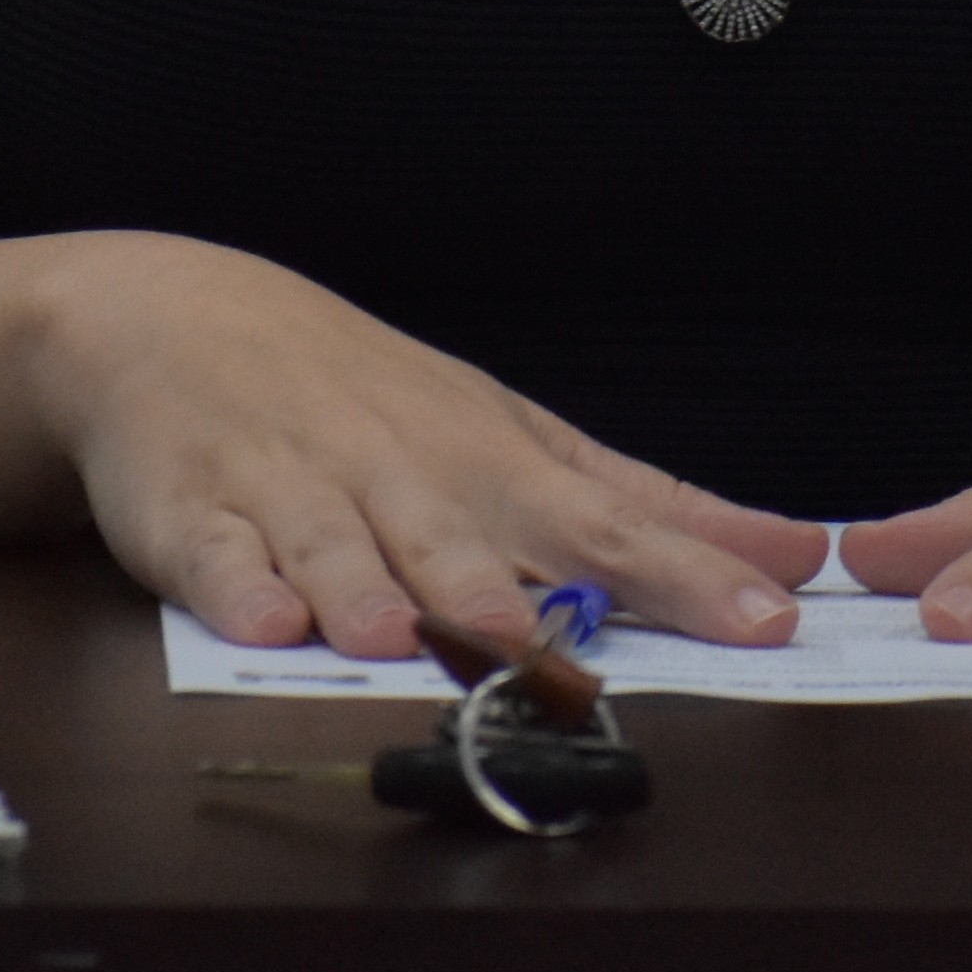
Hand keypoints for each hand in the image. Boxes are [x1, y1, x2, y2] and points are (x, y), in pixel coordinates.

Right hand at [16, 229, 819, 662]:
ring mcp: (294, 489)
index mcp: (492, 460)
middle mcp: (402, 472)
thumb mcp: (516, 436)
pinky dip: (239, 586)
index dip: (686, 573)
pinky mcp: (192, 513)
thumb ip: (648, 506)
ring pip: (338, 546)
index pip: (607, 523)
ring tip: (399, 638)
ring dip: (370, 591)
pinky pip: (216, 554)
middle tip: (555, 654)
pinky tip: (265, 620)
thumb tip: (792, 555)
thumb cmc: (374, 398)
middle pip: (465, 542)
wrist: (180, 317)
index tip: (768, 614)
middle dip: (508, 598)